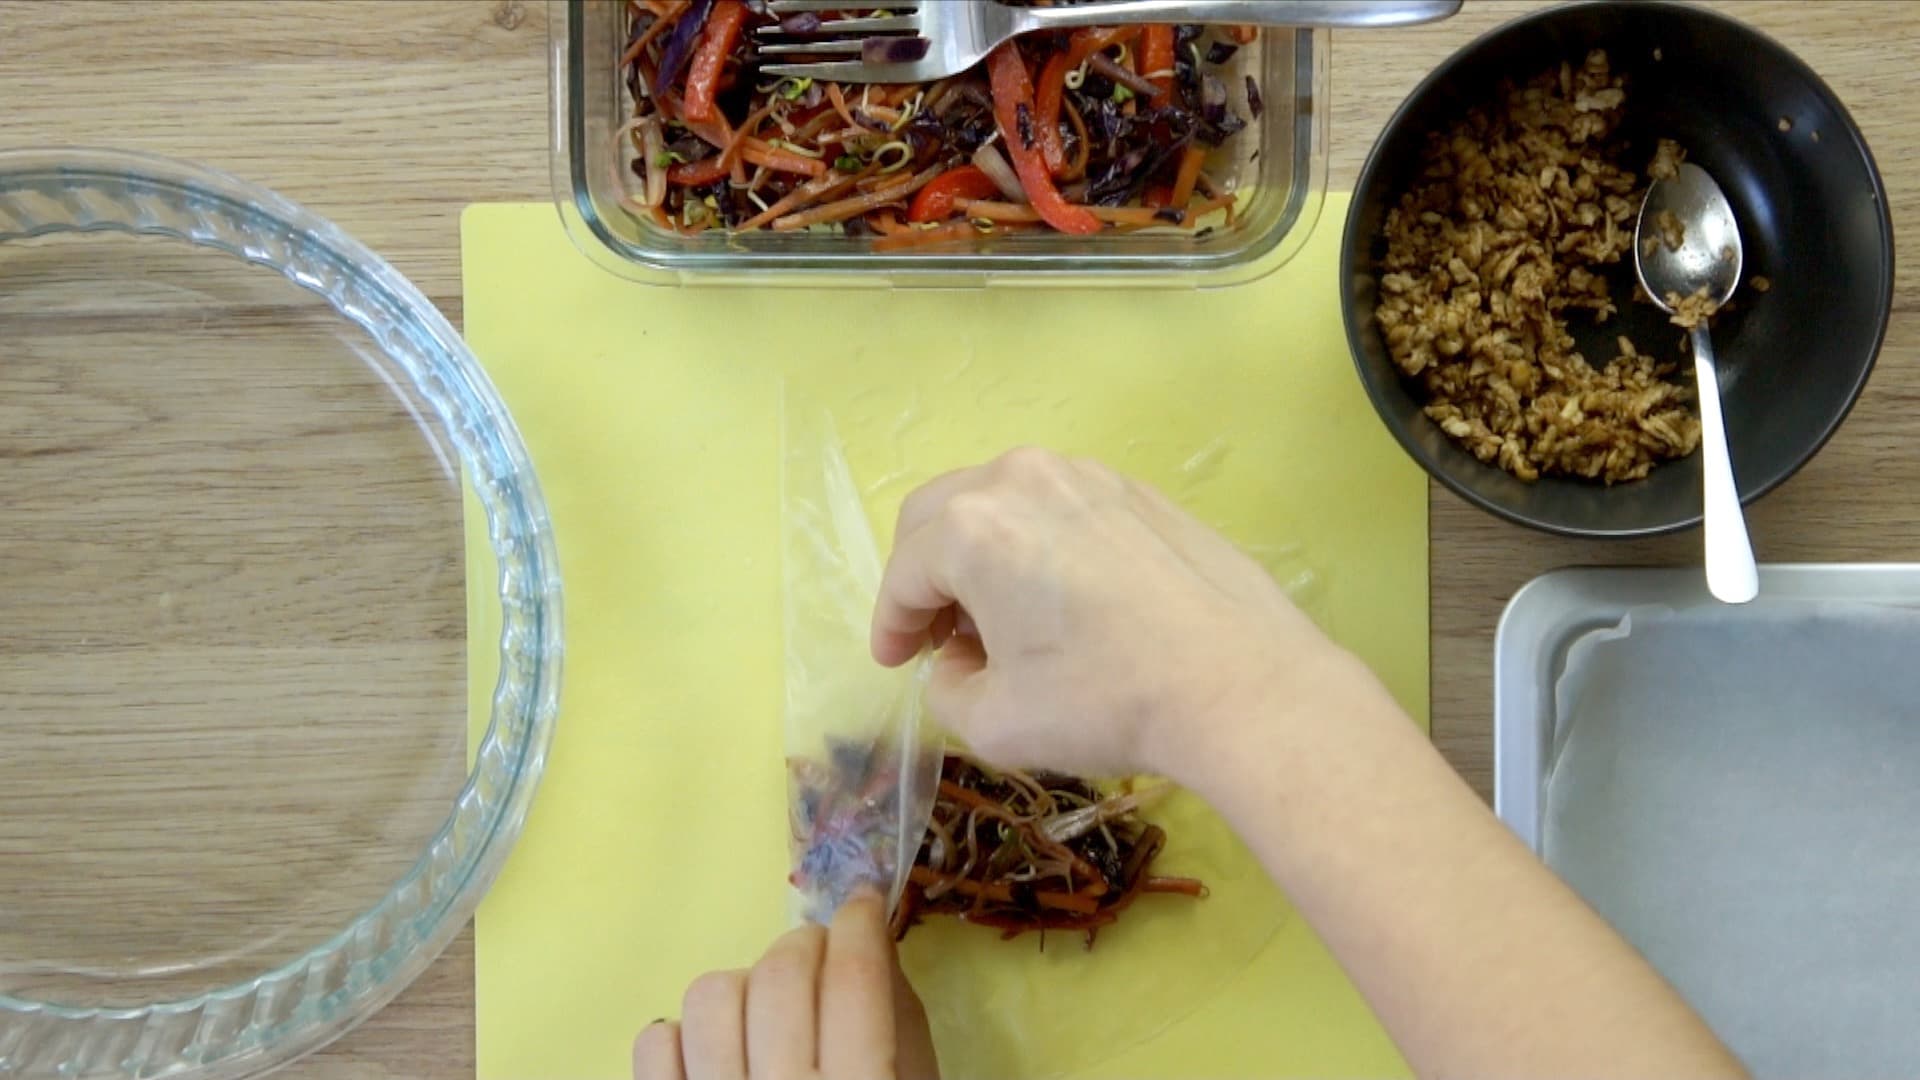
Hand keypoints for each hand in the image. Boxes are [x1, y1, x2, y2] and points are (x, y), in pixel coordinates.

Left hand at [633, 891, 939, 1079]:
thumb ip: (897, 1028)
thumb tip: (868, 945)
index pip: (855, 977)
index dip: (859, 923)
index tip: (861, 904)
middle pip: (782, 974)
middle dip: (806, 945)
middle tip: (820, 956)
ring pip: (709, 996)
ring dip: (745, 988)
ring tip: (765, 1012)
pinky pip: (654, 1043)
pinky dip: (684, 1036)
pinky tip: (716, 1054)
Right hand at [871, 448, 1334, 780]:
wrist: (1238, 684)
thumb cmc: (1104, 702)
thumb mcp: (995, 721)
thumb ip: (947, 686)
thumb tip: (958, 660)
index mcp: (974, 528)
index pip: (906, 572)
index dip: (890, 624)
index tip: (894, 663)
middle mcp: (1023, 479)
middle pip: (942, 515)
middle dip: (926, 576)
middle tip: (936, 636)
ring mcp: (1088, 476)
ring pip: (1003, 503)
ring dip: (981, 555)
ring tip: (1000, 620)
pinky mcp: (1139, 492)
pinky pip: (1061, 509)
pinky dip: (1038, 545)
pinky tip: (1064, 600)